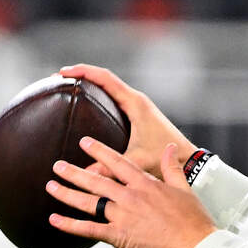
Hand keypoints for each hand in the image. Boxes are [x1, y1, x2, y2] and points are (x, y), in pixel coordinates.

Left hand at [45, 137, 215, 247]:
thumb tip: (170, 147)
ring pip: (88, 202)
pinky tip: (54, 219)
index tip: (84, 141)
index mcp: (145, 183)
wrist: (194, 245)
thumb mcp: (184, 188)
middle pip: (96, 180)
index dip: (99, 150)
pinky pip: (89, 229)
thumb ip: (172, 167)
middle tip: (56, 165)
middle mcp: (130, 196)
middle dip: (74, 172)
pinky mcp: (119, 236)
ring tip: (51, 186)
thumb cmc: (193, 219)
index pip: (117, 162)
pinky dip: (69, 225)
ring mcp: (122, 216)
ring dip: (67, 193)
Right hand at [57, 64, 196, 178]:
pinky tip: (86, 108)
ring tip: (67, 87)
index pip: (105, 78)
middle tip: (59, 78)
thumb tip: (84, 175)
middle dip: (81, 75)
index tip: (64, 72)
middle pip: (104, 79)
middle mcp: (136, 101)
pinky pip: (114, 99)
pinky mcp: (138, 116)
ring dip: (90, 84)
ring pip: (109, 88)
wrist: (188, 160)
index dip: (83, 72)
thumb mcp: (136, 160)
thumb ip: (111, 167)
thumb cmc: (165, 157)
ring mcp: (137, 107)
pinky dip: (98, 97)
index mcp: (135, 103)